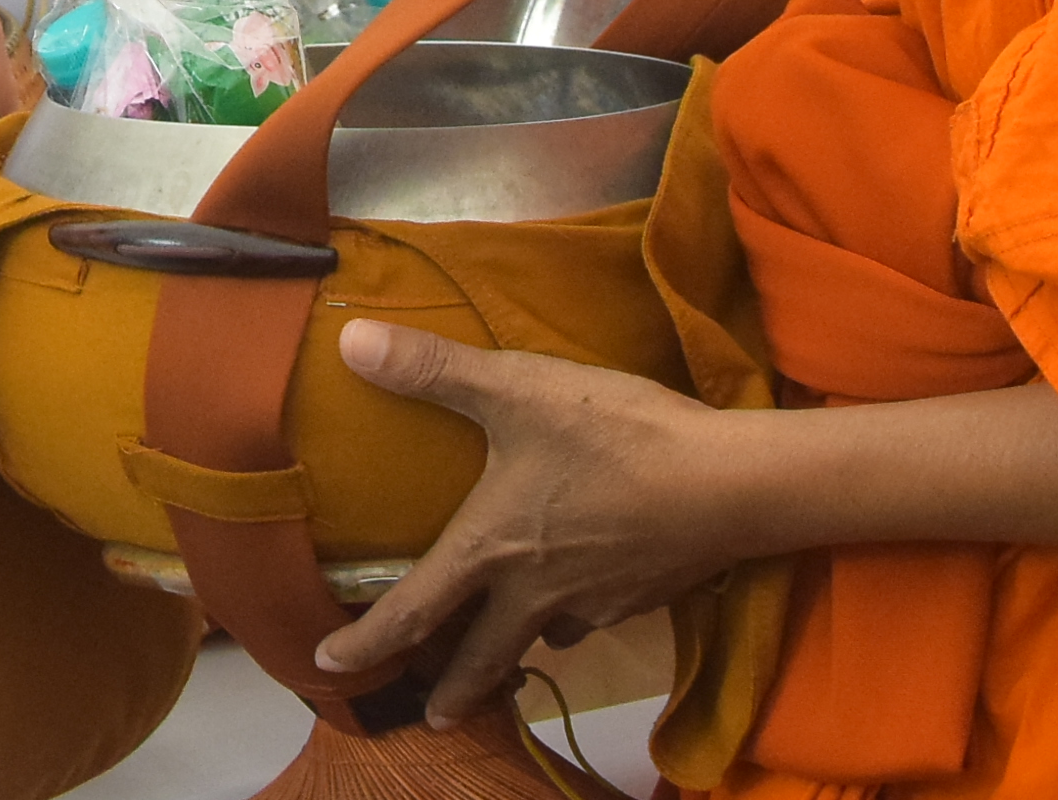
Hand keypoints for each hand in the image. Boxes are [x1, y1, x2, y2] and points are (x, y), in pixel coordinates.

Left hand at [310, 322, 748, 724]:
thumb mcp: (518, 388)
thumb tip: (350, 341)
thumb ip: (435, 368)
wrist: (729, 486)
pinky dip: (576, 613)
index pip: (413, 612)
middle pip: (484, 659)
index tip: (328, 669)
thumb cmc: (615, 437)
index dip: (367, 644)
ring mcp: (593, 602)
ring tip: (511, 641)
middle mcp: (534, 593)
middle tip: (435, 717)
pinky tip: (585, 588)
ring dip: (519, 648)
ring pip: (544, 637)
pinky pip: (594, 615)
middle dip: (454, 692)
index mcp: (490, 550)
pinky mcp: (641, 596)